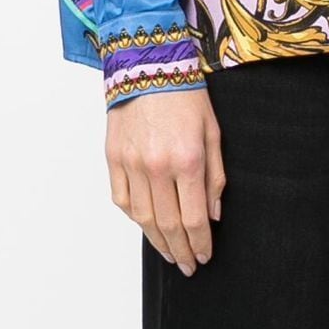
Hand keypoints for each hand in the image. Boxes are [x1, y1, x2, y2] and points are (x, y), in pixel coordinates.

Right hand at [105, 87, 225, 275]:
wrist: (148, 63)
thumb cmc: (186, 93)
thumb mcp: (213, 131)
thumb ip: (215, 176)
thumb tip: (213, 215)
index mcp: (187, 159)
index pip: (194, 219)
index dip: (201, 244)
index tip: (205, 256)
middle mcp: (157, 167)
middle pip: (168, 225)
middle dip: (181, 251)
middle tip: (188, 265)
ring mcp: (131, 164)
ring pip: (143, 218)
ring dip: (157, 242)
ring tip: (170, 253)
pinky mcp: (113, 158)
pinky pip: (121, 199)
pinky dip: (134, 217)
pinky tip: (146, 225)